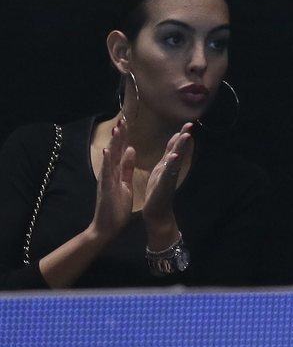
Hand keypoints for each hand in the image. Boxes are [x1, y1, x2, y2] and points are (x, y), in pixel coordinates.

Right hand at [90, 117, 135, 241]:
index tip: (127, 122)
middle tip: (123, 118)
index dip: (124, 137)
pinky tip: (107, 151)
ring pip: (110, 159)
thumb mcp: (125, 184)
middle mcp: (109, 173)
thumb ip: (127, 167)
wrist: (106, 227)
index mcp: (116, 172)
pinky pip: (107, 174)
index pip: (120, 151)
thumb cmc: (116, 207)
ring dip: (113, 144)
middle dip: (119, 135)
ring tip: (116, 129)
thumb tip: (131, 150)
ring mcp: (106, 181)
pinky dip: (107, 162)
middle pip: (115, 151)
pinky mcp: (106, 189)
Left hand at [143, 123, 192, 249]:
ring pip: (175, 160)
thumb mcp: (162, 171)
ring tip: (185, 136)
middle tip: (190, 125)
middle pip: (179, 151)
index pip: (175, 147)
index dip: (181, 136)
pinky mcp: (163, 186)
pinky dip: (171, 165)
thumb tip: (176, 142)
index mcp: (167, 165)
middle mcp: (170, 170)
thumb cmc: (157, 192)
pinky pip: (167, 174)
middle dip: (184, 138)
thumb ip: (168, 156)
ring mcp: (168, 177)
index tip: (188, 124)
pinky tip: (174, 157)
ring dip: (181, 148)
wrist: (156, 213)